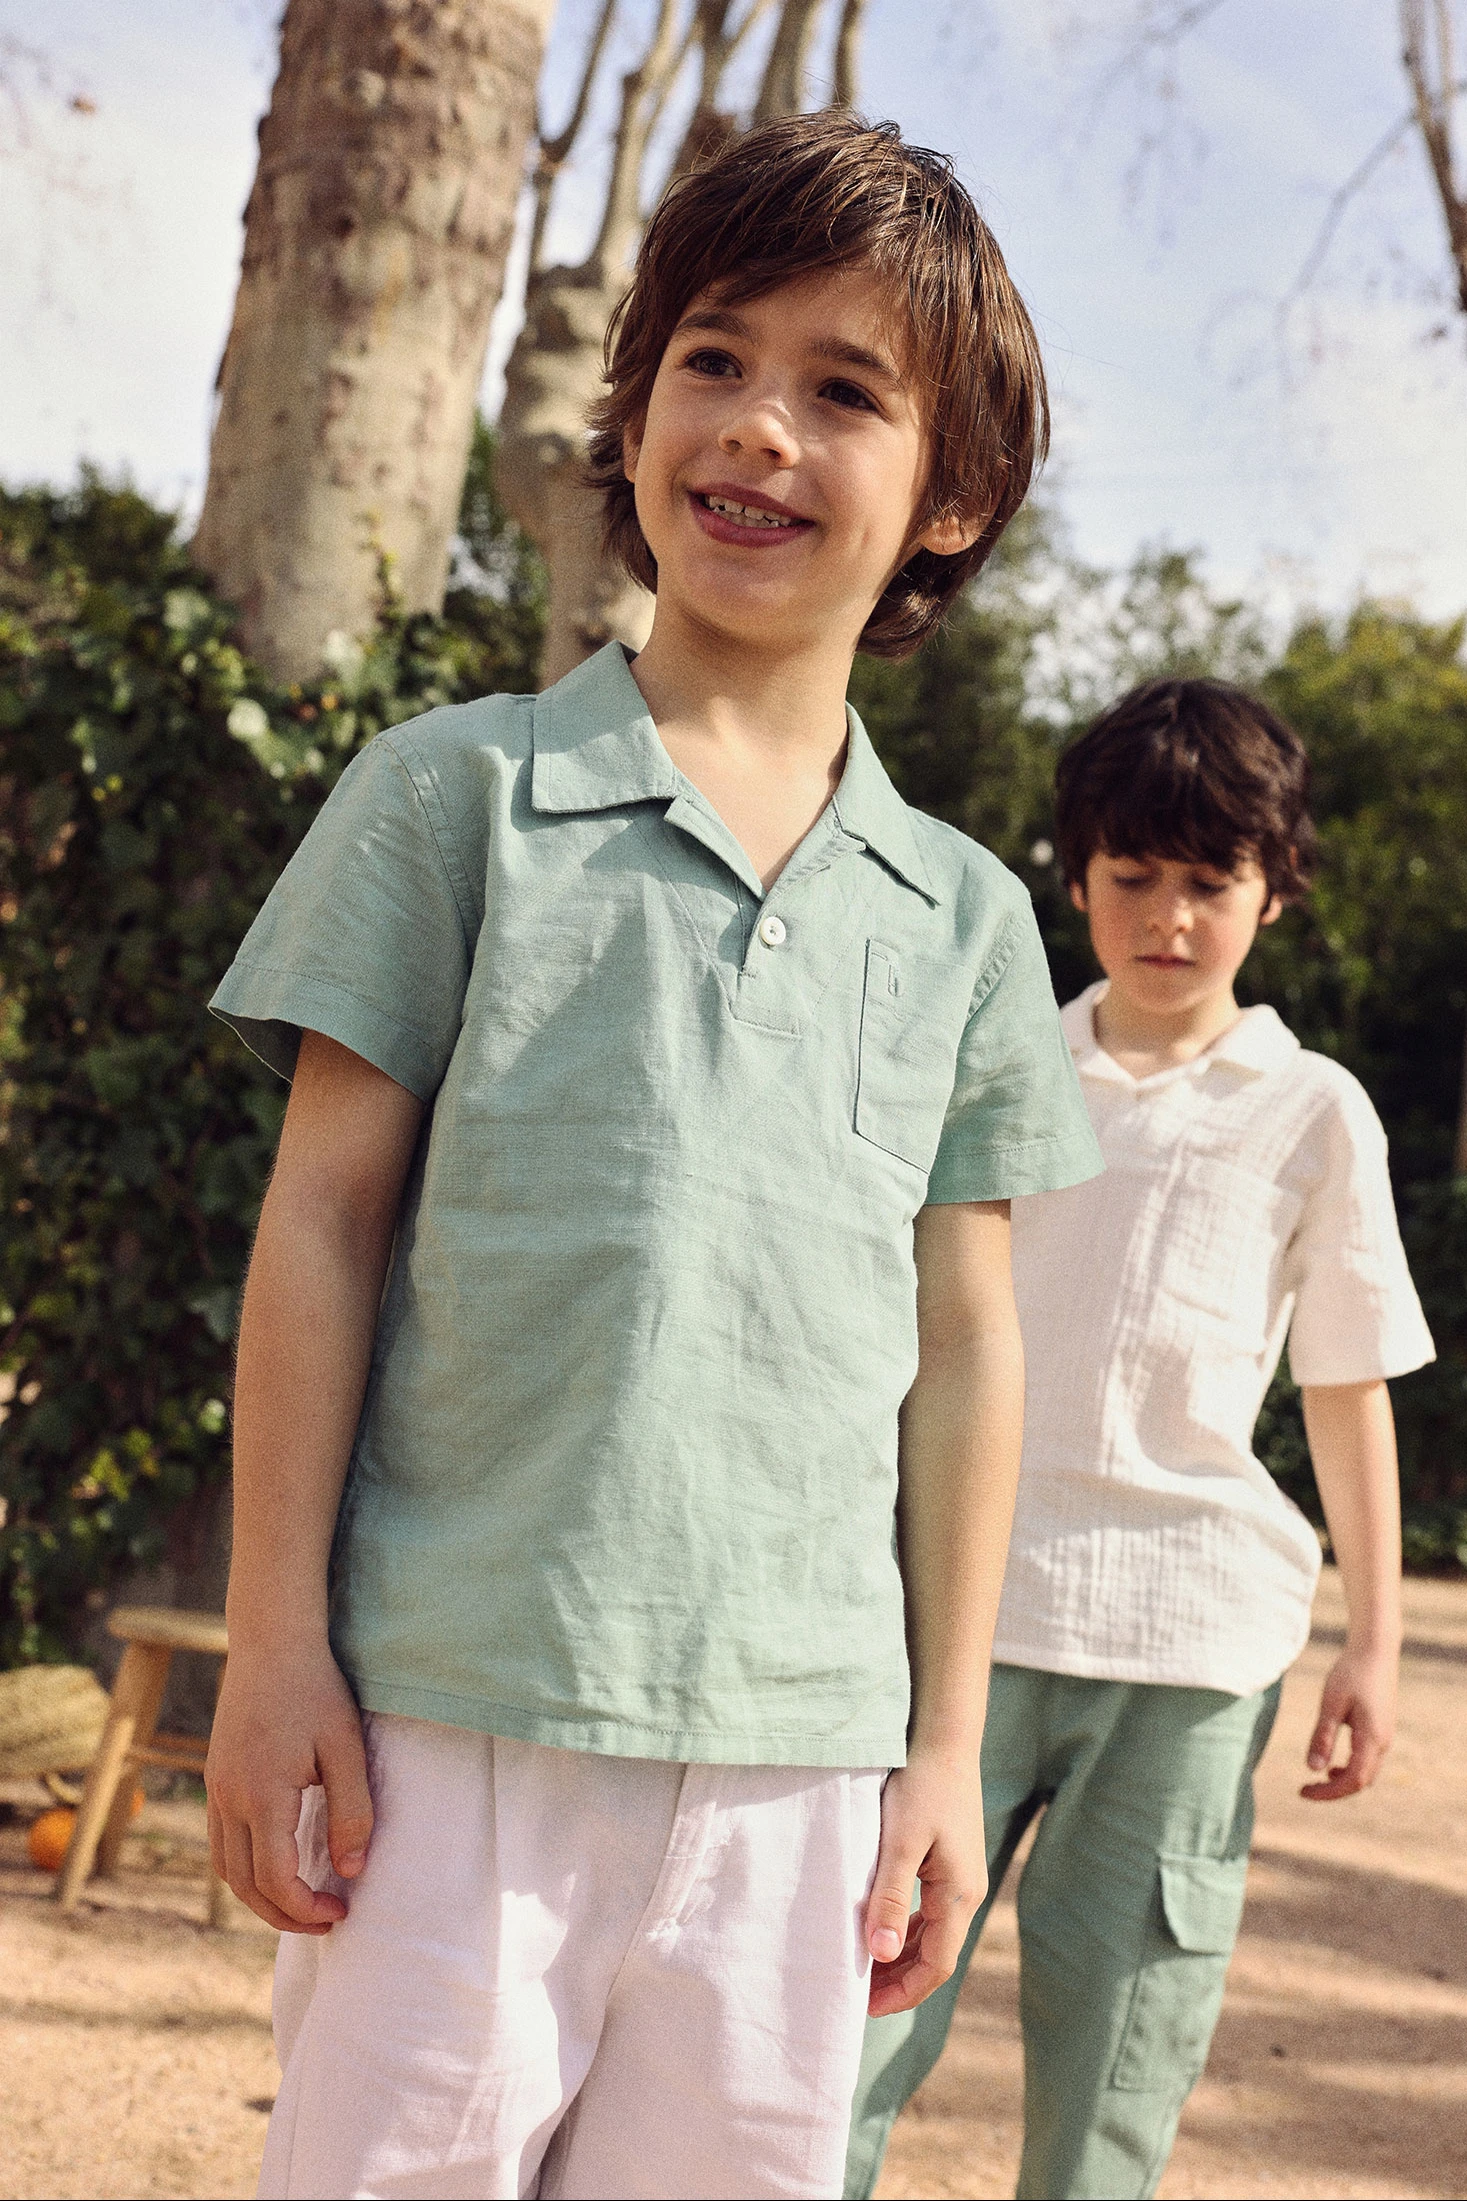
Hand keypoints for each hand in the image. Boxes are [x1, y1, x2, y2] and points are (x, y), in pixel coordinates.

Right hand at [206, 1635, 372, 1932]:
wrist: (271, 1641)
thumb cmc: (316, 1689)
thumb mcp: (346, 1746)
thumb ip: (352, 1810)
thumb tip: (352, 1870)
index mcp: (262, 1795)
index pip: (275, 1880)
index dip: (305, 1908)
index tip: (341, 1912)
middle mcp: (229, 1798)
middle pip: (245, 1885)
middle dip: (283, 1915)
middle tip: (326, 1920)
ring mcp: (216, 1788)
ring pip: (226, 1868)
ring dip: (260, 1896)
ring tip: (302, 1902)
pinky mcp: (215, 1777)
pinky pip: (221, 1841)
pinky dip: (245, 1867)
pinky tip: (278, 1862)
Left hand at [865, 1742, 985, 2016]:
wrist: (943, 1739)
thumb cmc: (921, 1785)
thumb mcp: (899, 1841)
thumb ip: (891, 1898)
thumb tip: (880, 1954)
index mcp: (959, 1894)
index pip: (937, 1966)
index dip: (903, 1993)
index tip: (864, 2007)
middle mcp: (966, 1892)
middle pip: (936, 1956)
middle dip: (899, 1981)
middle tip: (855, 1995)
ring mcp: (960, 1878)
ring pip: (932, 1936)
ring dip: (900, 1957)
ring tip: (862, 1970)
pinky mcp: (949, 1863)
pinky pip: (929, 1913)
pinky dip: (905, 1930)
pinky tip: (879, 1930)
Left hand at [1301, 1644, 1396, 1800]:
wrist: (1376, 1650)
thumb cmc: (1351, 1672)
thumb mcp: (1331, 1704)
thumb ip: (1323, 1736)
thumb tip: (1312, 1769)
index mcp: (1372, 1738)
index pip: (1353, 1781)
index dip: (1328, 1792)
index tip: (1302, 1791)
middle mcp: (1383, 1742)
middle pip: (1362, 1781)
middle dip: (1334, 1790)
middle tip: (1306, 1790)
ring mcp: (1385, 1736)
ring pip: (1367, 1772)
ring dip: (1343, 1780)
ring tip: (1317, 1779)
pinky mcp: (1382, 1729)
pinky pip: (1368, 1759)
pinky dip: (1351, 1768)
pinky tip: (1333, 1763)